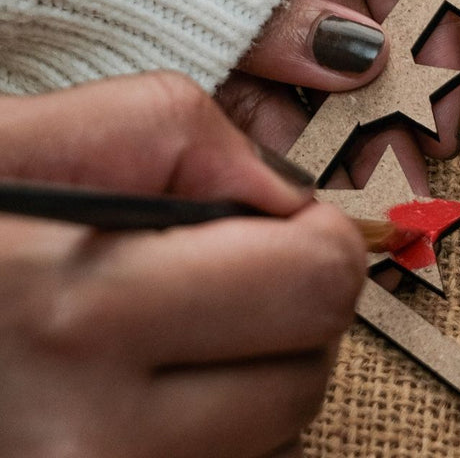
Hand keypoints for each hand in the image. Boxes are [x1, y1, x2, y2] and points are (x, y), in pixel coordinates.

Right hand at [0, 71, 365, 457]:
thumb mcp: (46, 133)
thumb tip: (292, 205)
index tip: (270, 225)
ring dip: (244, 382)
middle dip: (284, 315)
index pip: (314, 283)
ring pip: (269, 444)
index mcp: (74, 309)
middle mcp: (77, 445)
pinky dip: (203, 435)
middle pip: (306, 380)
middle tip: (209, 280)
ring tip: (155, 337)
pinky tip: (137, 392)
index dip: (311, 239)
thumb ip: (192, 139)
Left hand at [218, 0, 459, 193]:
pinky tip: (302, 181)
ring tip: (360, 191)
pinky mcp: (215, 50)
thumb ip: (293, 11)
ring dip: (340, 134)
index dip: (431, 27)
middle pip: (366, 28)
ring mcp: (255, 5)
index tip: (435, 95)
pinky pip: (261, 97)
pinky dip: (281, 139)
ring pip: (314, 75)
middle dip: (388, 103)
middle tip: (402, 171)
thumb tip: (366, 59)